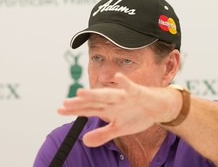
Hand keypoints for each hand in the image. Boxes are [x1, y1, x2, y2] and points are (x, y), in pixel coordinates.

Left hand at [57, 73, 176, 146]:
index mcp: (108, 109)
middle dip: (80, 103)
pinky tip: (117, 77)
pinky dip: (125, 82)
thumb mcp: (119, 129)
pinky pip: (130, 87)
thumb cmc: (137, 115)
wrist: (157, 106)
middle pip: (94, 102)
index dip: (74, 110)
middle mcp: (112, 101)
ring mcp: (124, 96)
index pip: (88, 109)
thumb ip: (102, 134)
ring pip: (107, 94)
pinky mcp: (137, 92)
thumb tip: (84, 141)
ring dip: (95, 93)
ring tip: (81, 92)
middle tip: (65, 103)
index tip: (59, 110)